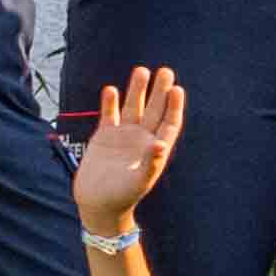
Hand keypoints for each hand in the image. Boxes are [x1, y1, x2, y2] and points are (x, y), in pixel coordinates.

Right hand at [71, 68, 184, 227]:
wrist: (98, 204)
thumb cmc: (122, 197)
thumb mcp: (139, 181)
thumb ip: (150, 163)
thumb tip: (160, 144)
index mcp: (155, 149)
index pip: (169, 123)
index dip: (174, 107)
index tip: (176, 90)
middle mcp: (141, 139)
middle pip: (153, 110)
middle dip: (159, 91)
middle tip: (166, 71)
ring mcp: (123, 135)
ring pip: (132, 107)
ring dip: (136, 90)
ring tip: (141, 70)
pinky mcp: (104, 136)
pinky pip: (109, 114)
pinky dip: (109, 102)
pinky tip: (111, 89)